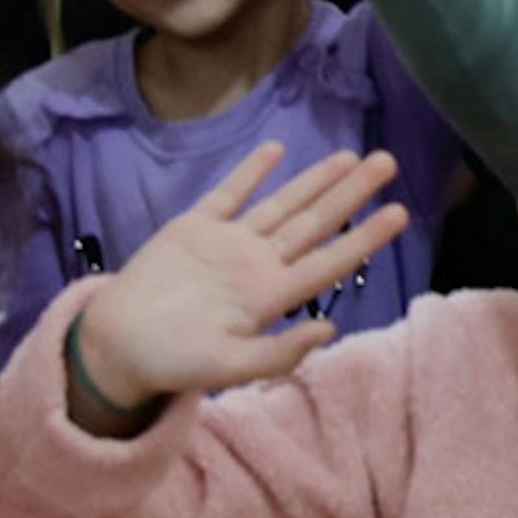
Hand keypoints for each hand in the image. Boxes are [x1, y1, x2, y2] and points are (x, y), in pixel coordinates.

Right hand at [56, 143, 411, 426]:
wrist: (117, 345)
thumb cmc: (172, 362)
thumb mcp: (226, 368)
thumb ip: (278, 353)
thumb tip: (328, 330)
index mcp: (269, 297)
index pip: (327, 261)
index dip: (364, 237)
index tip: (400, 213)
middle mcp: (257, 265)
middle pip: (314, 223)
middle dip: (351, 194)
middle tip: (388, 161)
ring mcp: (228, 244)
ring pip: (281, 205)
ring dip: (314, 180)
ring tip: (350, 156)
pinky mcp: (194, 228)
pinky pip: (229, 194)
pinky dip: (252, 171)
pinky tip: (277, 150)